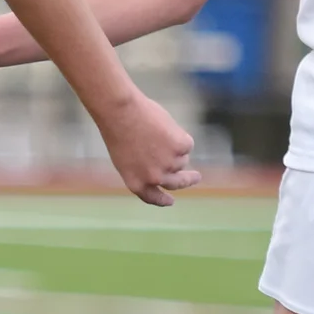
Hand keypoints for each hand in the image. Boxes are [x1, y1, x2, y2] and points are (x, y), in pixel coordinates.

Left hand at [96, 88, 200, 207]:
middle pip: (177, 183)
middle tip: (196, 177)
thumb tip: (164, 167)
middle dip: (188, 181)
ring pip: (182, 159)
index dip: (163, 200)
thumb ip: (142, 169)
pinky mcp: (181, 148)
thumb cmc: (117, 129)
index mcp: (136, 183)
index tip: (171, 201)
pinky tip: (163, 125)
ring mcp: (170, 165)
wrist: (120, 112)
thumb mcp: (123, 159)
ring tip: (156, 132)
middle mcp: (155, 178)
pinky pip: (186, 143)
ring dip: (175, 147)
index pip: (153, 197)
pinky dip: (179, 134)